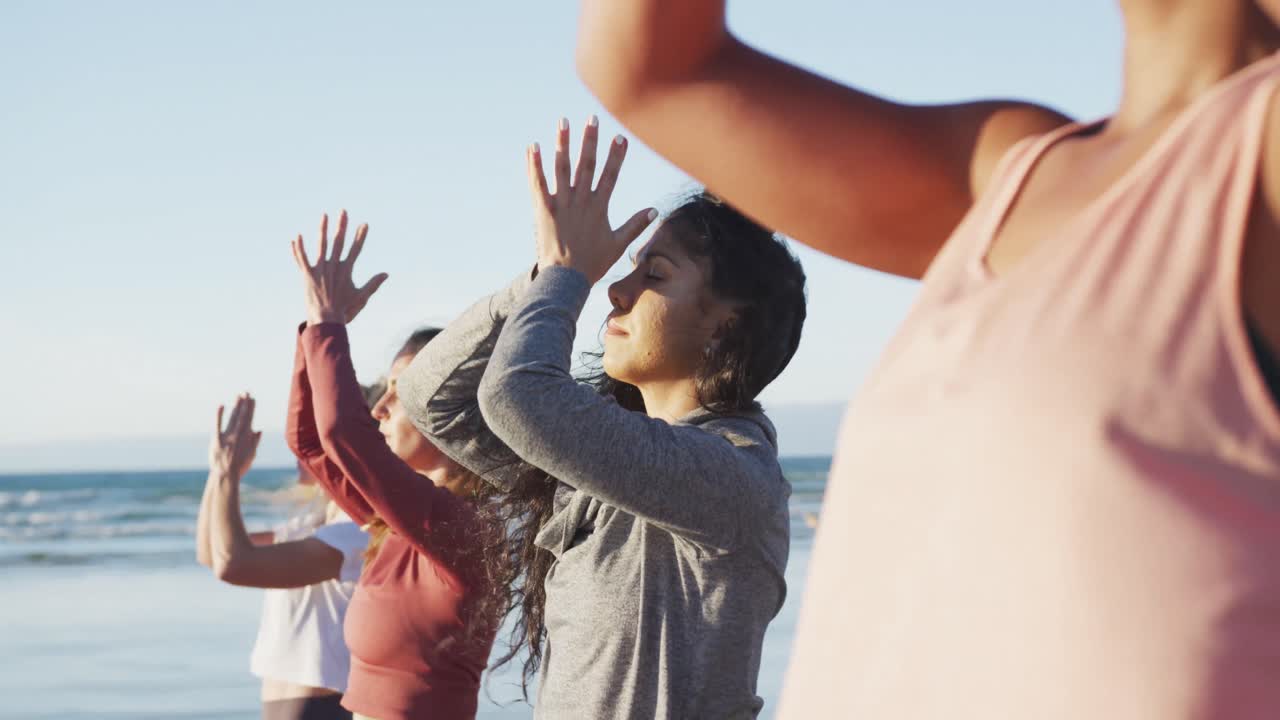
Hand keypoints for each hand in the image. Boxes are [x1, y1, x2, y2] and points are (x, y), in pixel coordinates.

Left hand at [210, 393, 261, 480]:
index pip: (250, 419)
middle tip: (246, 392)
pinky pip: (218, 425)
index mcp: (247, 438)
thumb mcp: (251, 455)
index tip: (253, 399)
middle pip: (242, 416)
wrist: (226, 474)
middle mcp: (237, 434)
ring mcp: (227, 436)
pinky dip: (219, 415)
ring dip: (236, 406)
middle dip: (244, 403)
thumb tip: (258, 430)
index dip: (251, 408)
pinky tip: (221, 405)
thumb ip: (254, 441)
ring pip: (233, 418)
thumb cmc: (240, 467)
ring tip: (239, 396)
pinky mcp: (216, 439)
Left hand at [290, 210, 388, 325]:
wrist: (327, 321)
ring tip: (324, 216)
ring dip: (322, 230)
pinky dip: (299, 248)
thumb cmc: (345, 310)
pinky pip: (302, 259)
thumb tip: (386, 274)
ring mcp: (320, 270)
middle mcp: (333, 267)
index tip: (365, 224)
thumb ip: (373, 283)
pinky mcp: (307, 276)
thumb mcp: (362, 296)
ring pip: (321, 245)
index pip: (355, 249)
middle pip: (339, 242)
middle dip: (342, 226)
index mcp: (346, 270)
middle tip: (344, 211)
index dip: (360, 236)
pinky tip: (296, 236)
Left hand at [528, 116, 657, 284]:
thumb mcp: (618, 245)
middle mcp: (581, 201)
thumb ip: (635, 225)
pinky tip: (533, 147)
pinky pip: (538, 183)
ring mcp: (561, 204)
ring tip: (563, 122)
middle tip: (592, 119)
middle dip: (590, 140)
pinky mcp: (543, 209)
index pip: (610, 175)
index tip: (621, 137)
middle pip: (586, 165)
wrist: (566, 279)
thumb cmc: (593, 263)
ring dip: (563, 143)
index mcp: (599, 207)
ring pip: (562, 168)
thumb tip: (654, 211)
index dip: (616, 156)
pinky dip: (535, 165)